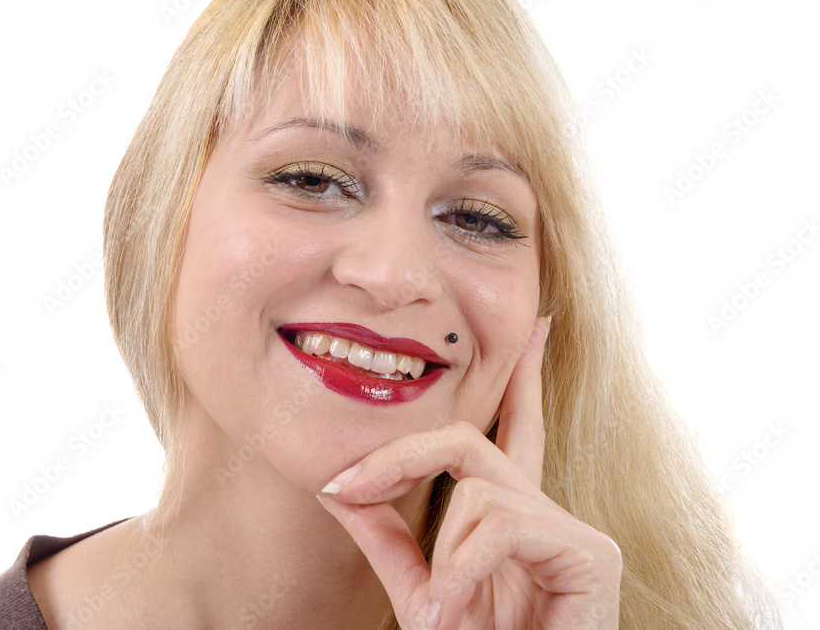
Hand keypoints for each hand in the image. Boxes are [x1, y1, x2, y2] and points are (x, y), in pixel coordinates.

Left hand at [317, 317, 621, 628]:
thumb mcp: (418, 591)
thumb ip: (385, 536)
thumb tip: (336, 486)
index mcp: (512, 516)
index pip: (514, 429)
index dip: (523, 378)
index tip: (538, 327)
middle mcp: (545, 511)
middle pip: (469, 442)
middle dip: (399, 456)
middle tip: (344, 484)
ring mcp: (573, 530)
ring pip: (477, 490)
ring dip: (442, 555)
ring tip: (441, 615)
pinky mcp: (591, 554)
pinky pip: (502, 523)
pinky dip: (463, 568)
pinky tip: (458, 612)